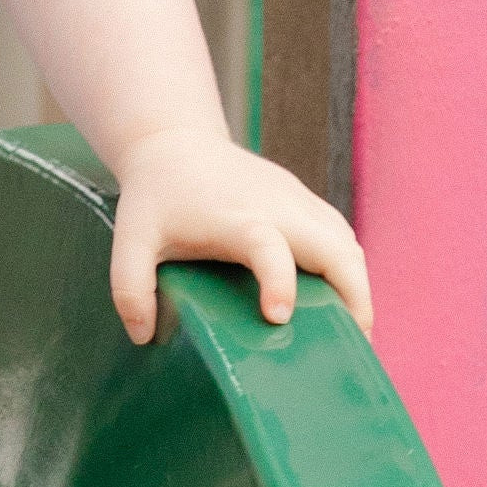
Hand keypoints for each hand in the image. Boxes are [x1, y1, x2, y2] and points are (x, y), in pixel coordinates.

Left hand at [107, 125, 371, 345]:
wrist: (176, 143)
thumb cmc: (155, 197)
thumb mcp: (130, 239)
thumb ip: (130, 288)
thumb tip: (143, 336)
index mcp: (236, 218)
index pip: (268, 247)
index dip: (279, 281)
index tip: (279, 317)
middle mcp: (276, 207)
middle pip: (335, 247)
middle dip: (353, 296)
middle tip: (354, 343)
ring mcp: (296, 201)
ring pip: (347, 242)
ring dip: (357, 285)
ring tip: (353, 331)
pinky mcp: (304, 200)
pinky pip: (341, 234)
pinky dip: (349, 267)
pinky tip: (341, 300)